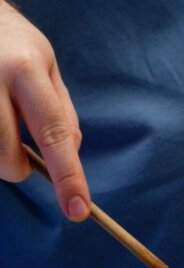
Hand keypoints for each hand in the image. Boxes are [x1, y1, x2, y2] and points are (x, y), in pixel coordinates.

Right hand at [0, 1, 88, 220]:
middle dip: (18, 167)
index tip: (78, 210)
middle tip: (19, 148)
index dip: (69, 177)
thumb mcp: (47, 64)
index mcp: (27, 71)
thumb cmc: (13, 43)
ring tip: (0, 125)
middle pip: (8, 155)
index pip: (55, 134)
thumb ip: (62, 110)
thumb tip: (71, 152)